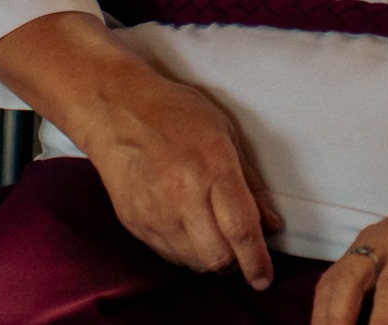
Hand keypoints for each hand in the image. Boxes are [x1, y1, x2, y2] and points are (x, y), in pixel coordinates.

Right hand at [0, 11, 283, 287]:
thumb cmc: (175, 113)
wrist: (116, 109)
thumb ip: (250, 183)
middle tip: (239, 250)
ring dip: (209, 258)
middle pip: (218, 256)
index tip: (264, 277)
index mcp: (213, 168)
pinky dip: (184, 252)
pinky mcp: (135, 222)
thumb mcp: (225, 134)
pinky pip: (168, 255)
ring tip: (211, 234)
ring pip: (193, 262)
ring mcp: (156, 212)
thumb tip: (271, 225)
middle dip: (235, 262)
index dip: (258, 261)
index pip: (242, 230)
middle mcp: (184, 194)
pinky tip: (187, 230)